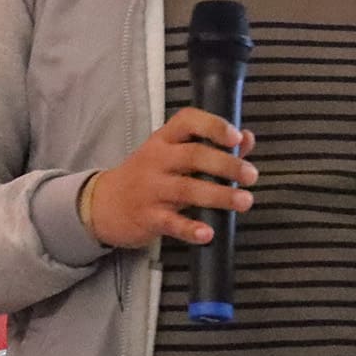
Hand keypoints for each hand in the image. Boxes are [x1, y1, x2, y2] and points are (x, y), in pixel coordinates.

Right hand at [86, 107, 256, 248]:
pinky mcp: (148, 218)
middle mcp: (157, 160)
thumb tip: (247, 138)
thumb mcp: (172, 153)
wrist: (103, 204)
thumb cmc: (149, 174)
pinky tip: (208, 233)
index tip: (236, 137)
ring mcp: (151, 190)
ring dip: (218, 195)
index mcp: (164, 140)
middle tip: (251, 175)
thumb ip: (211, 144)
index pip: (187, 121)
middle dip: (226, 165)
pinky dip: (190, 229)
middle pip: (193, 156)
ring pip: (187, 189)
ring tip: (245, 201)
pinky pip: (171, 223)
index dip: (213, 126)